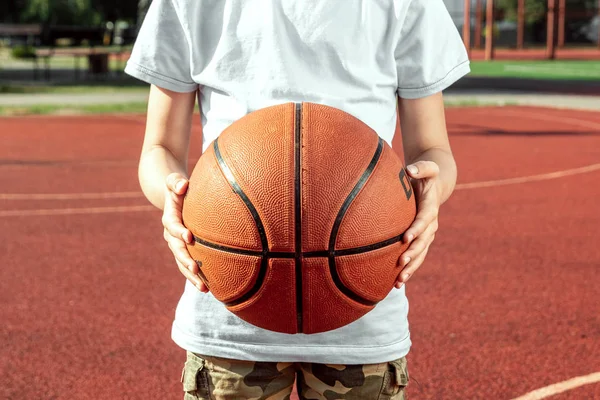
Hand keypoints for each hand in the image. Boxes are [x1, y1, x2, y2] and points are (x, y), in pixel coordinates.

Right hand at [162, 173, 208, 291]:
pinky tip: (208, 288)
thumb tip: (183, 185)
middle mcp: (171, 234)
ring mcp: (176, 244)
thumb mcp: (174, 180)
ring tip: (203, 288)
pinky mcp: (184, 250)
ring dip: (191, 275)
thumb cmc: (178, 187)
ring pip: (182, 262)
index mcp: (169, 218)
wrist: (174, 197)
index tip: (189, 237)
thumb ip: (175, 181)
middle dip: (185, 260)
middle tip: (196, 269)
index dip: (179, 231)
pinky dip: (196, 277)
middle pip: (176, 249)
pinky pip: (188, 265)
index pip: (172, 225)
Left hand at [395, 161, 440, 288]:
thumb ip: (420, 168)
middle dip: (413, 253)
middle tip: (401, 263)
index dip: (417, 229)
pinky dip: (409, 270)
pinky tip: (396, 283)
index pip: (424, 219)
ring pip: (421, 254)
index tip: (405, 237)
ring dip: (412, 268)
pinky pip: (417, 257)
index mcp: (430, 207)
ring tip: (399, 281)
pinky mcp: (422, 241)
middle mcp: (431, 224)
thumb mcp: (426, 168)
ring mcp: (427, 234)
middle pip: (424, 242)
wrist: (435, 185)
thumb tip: (410, 170)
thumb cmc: (425, 175)